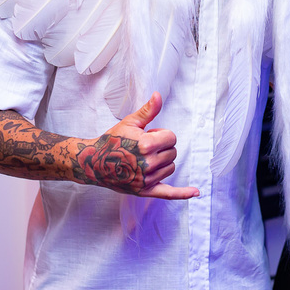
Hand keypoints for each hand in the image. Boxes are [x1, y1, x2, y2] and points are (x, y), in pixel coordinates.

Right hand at [76, 93, 199, 199]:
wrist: (94, 162)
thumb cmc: (112, 141)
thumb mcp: (130, 122)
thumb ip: (148, 111)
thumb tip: (159, 95)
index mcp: (146, 145)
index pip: (172, 137)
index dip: (161, 134)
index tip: (149, 135)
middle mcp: (148, 164)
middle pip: (173, 153)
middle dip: (162, 148)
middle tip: (144, 147)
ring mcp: (147, 179)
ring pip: (171, 168)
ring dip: (163, 162)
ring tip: (144, 158)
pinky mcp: (144, 190)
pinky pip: (168, 193)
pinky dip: (183, 193)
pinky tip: (196, 192)